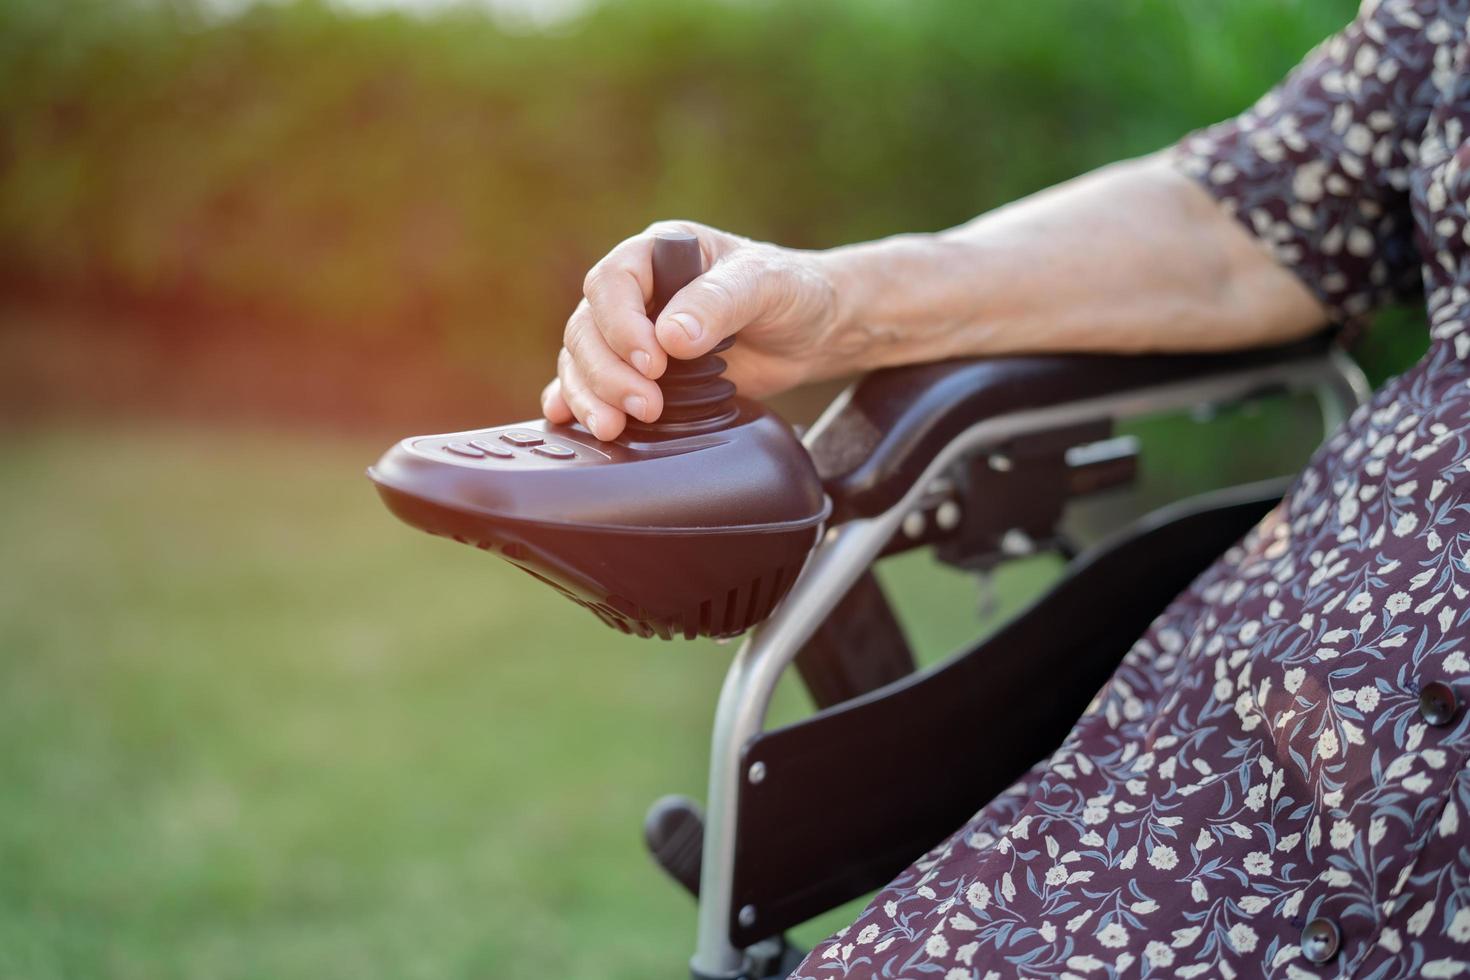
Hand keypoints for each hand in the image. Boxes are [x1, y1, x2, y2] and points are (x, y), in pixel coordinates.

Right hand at [542, 220, 839, 440]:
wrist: (813, 330)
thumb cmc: (792, 292)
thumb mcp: (765, 285)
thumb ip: (719, 303)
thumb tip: (672, 336)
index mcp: (659, 254)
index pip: (613, 283)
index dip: (621, 325)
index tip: (653, 362)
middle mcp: (638, 292)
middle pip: (588, 328)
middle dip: (608, 372)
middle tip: (645, 405)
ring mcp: (634, 334)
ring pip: (582, 359)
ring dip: (592, 395)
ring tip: (615, 427)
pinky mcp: (640, 373)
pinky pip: (590, 383)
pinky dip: (576, 402)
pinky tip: (567, 419)